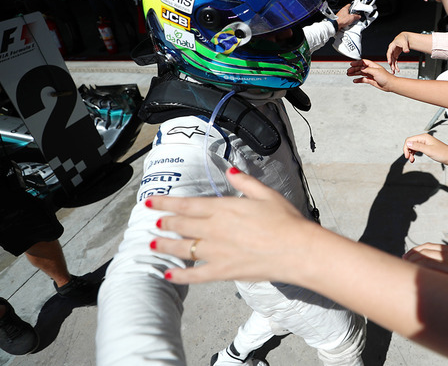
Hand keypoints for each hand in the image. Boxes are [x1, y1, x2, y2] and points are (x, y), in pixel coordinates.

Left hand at [148, 168, 311, 283]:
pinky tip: (168, 275)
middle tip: (155, 222)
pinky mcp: (222, 271)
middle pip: (182, 225)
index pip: (187, 204)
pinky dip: (179, 275)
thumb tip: (231, 171)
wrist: (296, 249)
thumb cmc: (285, 221)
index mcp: (223, 209)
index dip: (166, 203)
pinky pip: (195, 275)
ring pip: (183, 248)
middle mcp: (214, 230)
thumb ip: (245, 182)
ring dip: (166, 246)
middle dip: (166, 222)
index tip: (151, 202)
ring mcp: (216, 252)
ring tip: (153, 244)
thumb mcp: (266, 194)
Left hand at [335, 3, 360, 29]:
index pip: (350, 5)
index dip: (353, 6)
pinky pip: (344, 18)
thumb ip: (356, 16)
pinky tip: (348, 23)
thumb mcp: (351, 18)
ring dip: (349, 17)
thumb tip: (358, 16)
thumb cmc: (341, 20)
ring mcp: (340, 15)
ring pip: (346, 15)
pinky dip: (346, 20)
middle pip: (348, 11)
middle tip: (355, 16)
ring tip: (351, 20)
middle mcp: (342, 11)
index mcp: (345, 8)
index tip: (356, 8)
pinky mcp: (339, 19)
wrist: (336, 25)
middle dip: (352, 13)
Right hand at [347, 59, 395, 90]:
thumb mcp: (376, 71)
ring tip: (349, 74)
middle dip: (354, 69)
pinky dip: (358, 80)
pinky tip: (355, 80)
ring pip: (361, 73)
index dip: (357, 62)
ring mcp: (371, 75)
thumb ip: (368, 70)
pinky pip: (363, 79)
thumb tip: (361, 69)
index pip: (363, 62)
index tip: (351, 64)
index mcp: (373, 65)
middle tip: (348, 71)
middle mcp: (371, 70)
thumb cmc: (386, 77)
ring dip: (355, 73)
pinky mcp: (371, 80)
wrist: (390, 85)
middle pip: (360, 68)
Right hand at [386, 32, 412, 73]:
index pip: (389, 53)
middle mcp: (391, 50)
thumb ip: (405, 47)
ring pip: (392, 61)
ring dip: (393, 66)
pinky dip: (396, 65)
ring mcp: (393, 53)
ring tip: (394, 72)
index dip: (389, 58)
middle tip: (392, 70)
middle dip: (391, 64)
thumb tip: (407, 51)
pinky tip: (397, 69)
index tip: (389, 63)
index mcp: (391, 46)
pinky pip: (395, 61)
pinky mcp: (395, 54)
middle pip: (390, 58)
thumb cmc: (403, 38)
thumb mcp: (404, 42)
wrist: (404, 38)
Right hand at [403, 133, 447, 164]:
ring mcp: (425, 143)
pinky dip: (414, 153)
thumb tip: (408, 143)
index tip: (407, 156)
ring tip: (412, 160)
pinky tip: (414, 158)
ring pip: (413, 146)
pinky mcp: (427, 147)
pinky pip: (417, 149)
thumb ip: (417, 146)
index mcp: (424, 137)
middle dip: (408, 151)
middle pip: (410, 143)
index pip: (409, 140)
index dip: (406, 148)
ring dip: (411, 153)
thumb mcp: (429, 150)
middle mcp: (424, 139)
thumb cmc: (443, 153)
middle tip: (409, 158)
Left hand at [403, 243, 447, 289]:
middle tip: (401, 267)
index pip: (427, 247)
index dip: (413, 252)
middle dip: (410, 259)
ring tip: (404, 275)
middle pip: (424, 252)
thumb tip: (419, 269)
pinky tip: (414, 281)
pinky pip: (431, 271)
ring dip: (412, 266)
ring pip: (425, 261)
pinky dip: (419, 273)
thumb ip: (444, 267)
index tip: (404, 260)